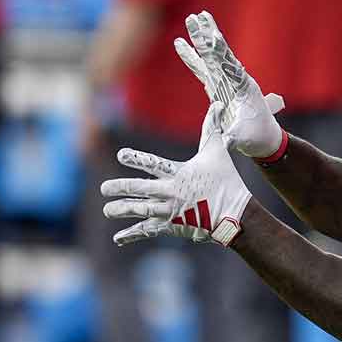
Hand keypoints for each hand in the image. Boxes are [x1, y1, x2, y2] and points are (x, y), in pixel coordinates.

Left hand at [101, 103, 253, 246]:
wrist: (236, 213)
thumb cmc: (227, 180)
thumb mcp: (218, 152)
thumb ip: (212, 128)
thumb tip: (217, 103)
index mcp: (179, 174)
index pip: (153, 164)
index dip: (136, 158)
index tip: (120, 155)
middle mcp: (172, 192)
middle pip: (141, 190)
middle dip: (121, 188)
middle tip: (104, 188)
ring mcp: (171, 211)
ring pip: (141, 211)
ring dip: (122, 210)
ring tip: (107, 210)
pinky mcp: (173, 226)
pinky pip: (149, 230)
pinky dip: (133, 234)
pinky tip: (118, 238)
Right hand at [174, 11, 285, 157]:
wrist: (262, 139)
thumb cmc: (256, 138)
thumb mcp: (243, 138)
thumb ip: (232, 137)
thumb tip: (222, 141)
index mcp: (244, 86)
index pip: (230, 65)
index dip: (221, 52)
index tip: (213, 36)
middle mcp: (235, 78)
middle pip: (219, 52)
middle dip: (207, 35)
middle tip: (196, 16)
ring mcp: (225, 80)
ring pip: (210, 55)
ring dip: (200, 37)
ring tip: (192, 18)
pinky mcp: (217, 85)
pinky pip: (201, 67)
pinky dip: (190, 56)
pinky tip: (179, 43)